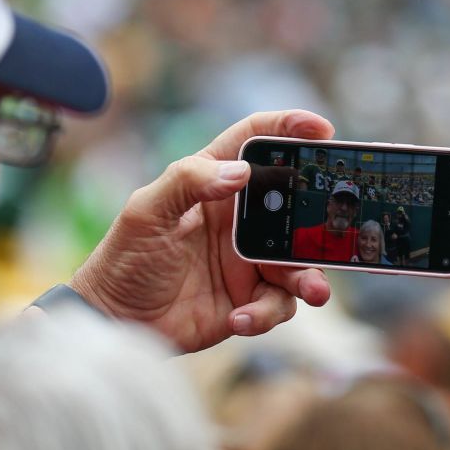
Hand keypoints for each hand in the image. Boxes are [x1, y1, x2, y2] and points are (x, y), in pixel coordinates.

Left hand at [69, 110, 333, 352]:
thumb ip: (188, 181)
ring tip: (310, 290)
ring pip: (298, 262)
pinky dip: (266, 314)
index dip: (289, 128)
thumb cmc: (122, 259)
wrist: (112, 321)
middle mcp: (238, 220)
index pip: (256, 142)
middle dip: (321, 218)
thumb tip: (241, 171)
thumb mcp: (145, 212)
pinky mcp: (248, 301)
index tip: (322, 130)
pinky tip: (238, 319)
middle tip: (337, 229)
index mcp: (212, 184)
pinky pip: (277, 306)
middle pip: (295, 207)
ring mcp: (246, 261)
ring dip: (309, 276)